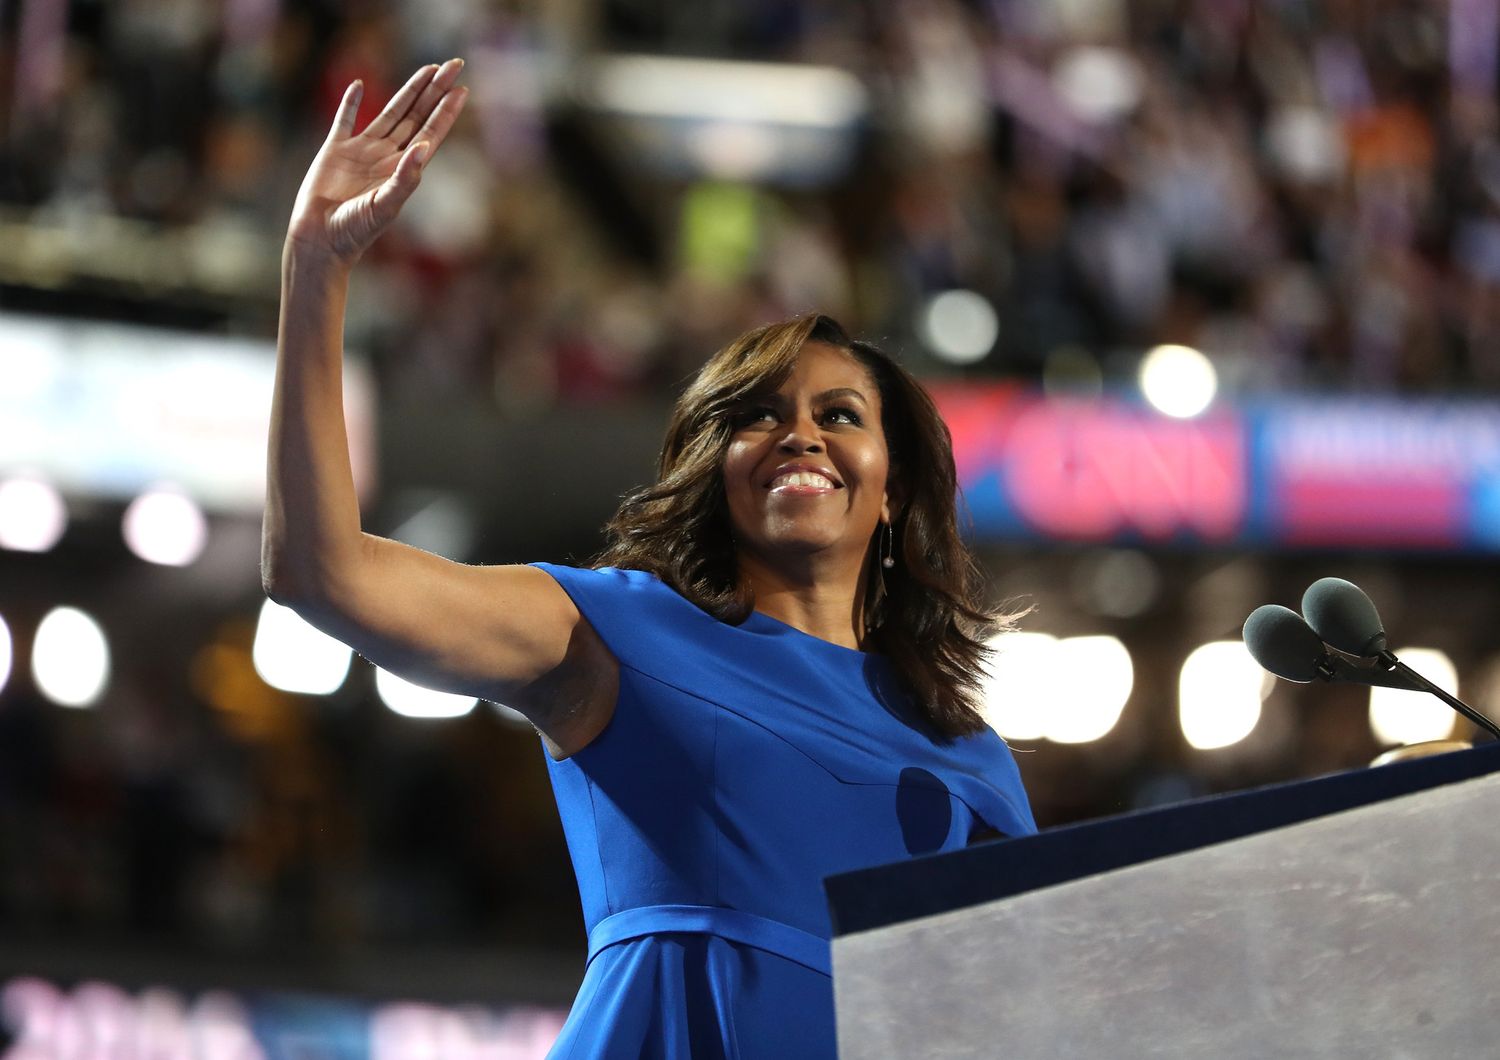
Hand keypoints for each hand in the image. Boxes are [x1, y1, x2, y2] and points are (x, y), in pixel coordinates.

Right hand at [287, 59, 468, 263]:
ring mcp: (361, 152)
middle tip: (454, 65)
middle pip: (416, 116)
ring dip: (409, 91)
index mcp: (402, 170)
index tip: (462, 89)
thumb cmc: (355, 230)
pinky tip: (359, 85)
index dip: (446, 112)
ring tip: (428, 69)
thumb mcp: (385, 205)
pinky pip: (344, 120)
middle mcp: (386, 157)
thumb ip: (405, 177)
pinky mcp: (335, 150)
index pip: (430, 133)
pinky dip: (351, 102)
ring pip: (390, 113)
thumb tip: (423, 147)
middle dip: (435, 92)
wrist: (320, 240)